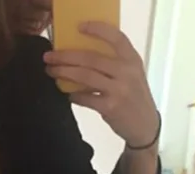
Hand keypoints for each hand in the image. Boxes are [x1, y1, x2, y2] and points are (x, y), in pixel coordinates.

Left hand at [44, 22, 160, 148]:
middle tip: (49, 57)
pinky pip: (86, 98)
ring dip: (64, 73)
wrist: (145, 126)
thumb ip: (115, 63)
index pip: (116, 38)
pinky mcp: (110, 107)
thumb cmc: (134, 97)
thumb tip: (81, 55)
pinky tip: (67, 94)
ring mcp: (118, 90)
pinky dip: (73, 95)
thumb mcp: (132, 74)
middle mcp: (126, 72)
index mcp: (132, 60)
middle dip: (66, 56)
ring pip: (85, 76)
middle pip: (91, 58)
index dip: (97, 29)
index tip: (79, 27)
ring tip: (51, 71)